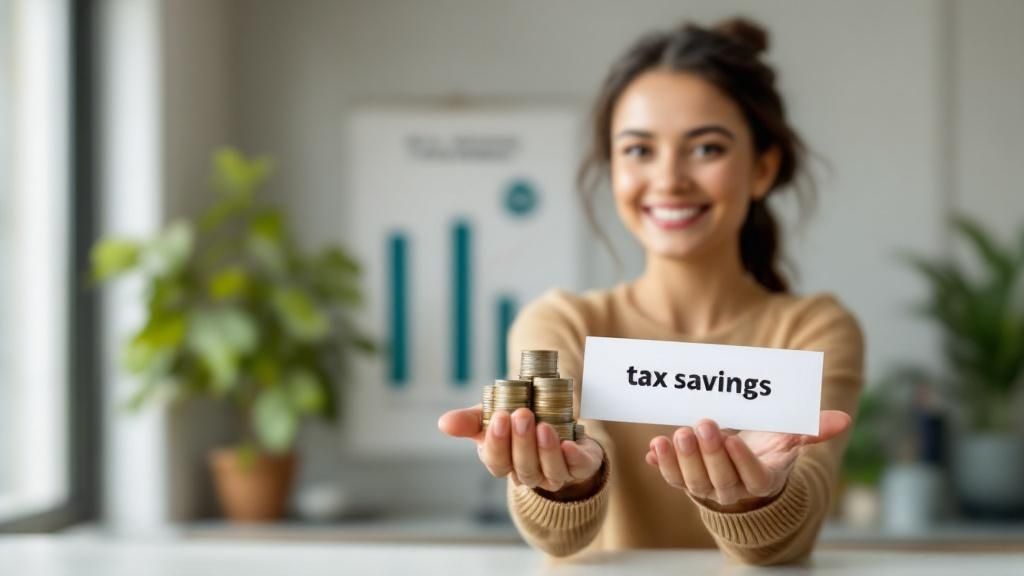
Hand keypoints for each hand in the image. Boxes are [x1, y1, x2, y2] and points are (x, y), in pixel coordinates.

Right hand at [439, 405, 603, 494]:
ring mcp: (556, 472)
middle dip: (522, 442)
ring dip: (546, 450)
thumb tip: (443, 423)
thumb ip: (470, 420)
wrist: (557, 421)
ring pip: (550, 471)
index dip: (497, 443)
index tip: (499, 418)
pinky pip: (578, 468)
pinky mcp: (581, 465)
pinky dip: (574, 458)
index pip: (496, 462)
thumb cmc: (518, 421)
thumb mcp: (493, 415)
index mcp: (504, 462)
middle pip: (523, 468)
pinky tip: (569, 444)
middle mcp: (529, 473)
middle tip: (521, 415)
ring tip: (544, 426)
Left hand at [645, 411, 850, 511]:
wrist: (741, 469)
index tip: (734, 439)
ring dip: (682, 459)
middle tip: (702, 424)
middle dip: (709, 453)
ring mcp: (707, 488)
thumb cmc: (767, 450)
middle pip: (720, 479)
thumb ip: (812, 429)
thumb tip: (844, 420)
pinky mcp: (686, 482)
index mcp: (763, 480)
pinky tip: (653, 449)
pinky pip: (671, 478)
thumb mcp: (788, 439)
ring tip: (677, 433)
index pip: (754, 478)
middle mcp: (734, 491)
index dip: (743, 461)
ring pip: (693, 481)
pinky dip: (662, 464)